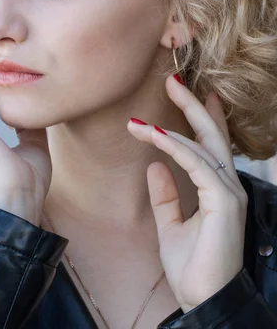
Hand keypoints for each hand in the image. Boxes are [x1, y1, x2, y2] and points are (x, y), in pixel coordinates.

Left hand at [127, 75, 247, 312]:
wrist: (204, 303)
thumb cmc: (192, 269)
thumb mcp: (172, 226)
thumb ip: (166, 196)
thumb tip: (153, 166)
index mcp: (219, 190)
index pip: (211, 145)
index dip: (201, 117)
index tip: (186, 93)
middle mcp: (228, 186)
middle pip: (211, 135)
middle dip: (193, 104)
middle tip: (173, 79)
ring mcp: (229, 193)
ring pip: (204, 143)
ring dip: (176, 119)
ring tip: (158, 97)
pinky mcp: (223, 202)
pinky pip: (197, 164)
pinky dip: (175, 146)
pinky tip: (153, 133)